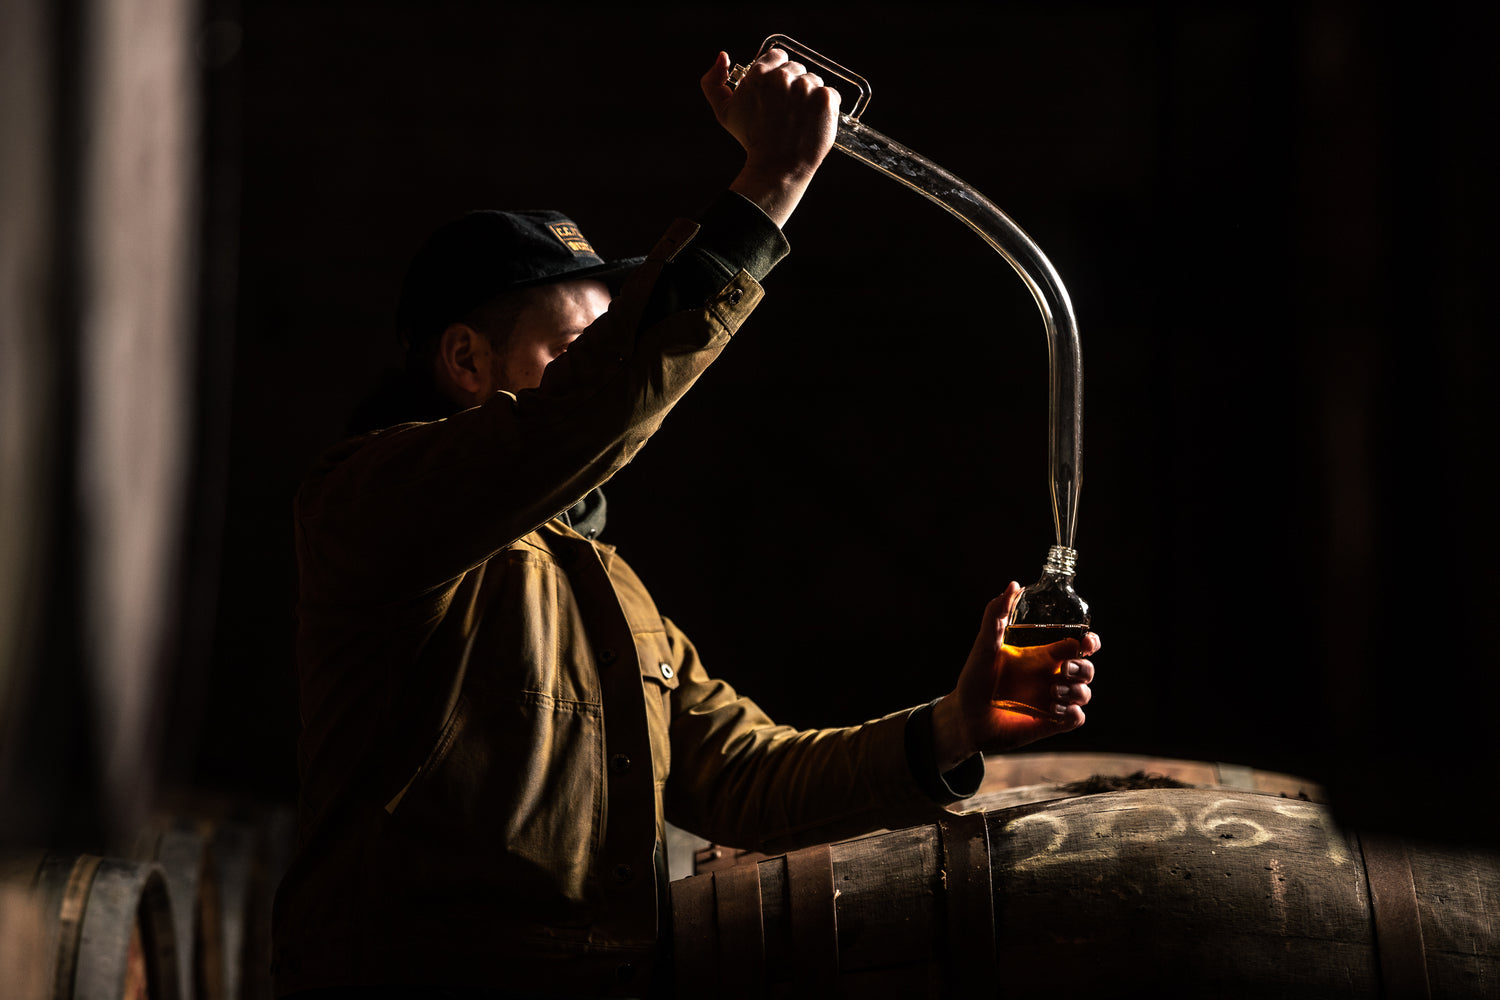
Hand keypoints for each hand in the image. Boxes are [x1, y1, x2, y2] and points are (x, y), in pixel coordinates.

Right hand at [700, 49, 839, 225]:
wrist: (777, 167)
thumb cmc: (751, 140)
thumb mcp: (724, 112)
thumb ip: (713, 82)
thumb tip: (723, 56)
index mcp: (759, 73)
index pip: (777, 56)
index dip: (777, 73)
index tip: (776, 91)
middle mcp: (783, 76)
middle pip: (796, 68)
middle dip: (793, 86)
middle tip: (786, 110)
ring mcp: (807, 87)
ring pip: (814, 81)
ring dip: (809, 96)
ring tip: (799, 119)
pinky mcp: (825, 100)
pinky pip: (831, 94)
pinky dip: (825, 107)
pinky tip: (813, 121)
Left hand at [931, 582, 1099, 769]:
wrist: (964, 718)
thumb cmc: (974, 680)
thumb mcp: (984, 646)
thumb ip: (996, 615)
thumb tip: (1013, 585)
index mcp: (1042, 656)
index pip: (1078, 645)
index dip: (1090, 641)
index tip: (1085, 642)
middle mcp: (1051, 676)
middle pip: (1087, 669)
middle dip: (1083, 668)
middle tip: (1064, 669)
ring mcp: (1053, 700)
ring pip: (1085, 693)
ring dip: (1076, 691)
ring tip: (1052, 692)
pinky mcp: (1051, 723)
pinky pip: (1077, 718)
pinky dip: (1071, 713)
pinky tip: (1052, 710)